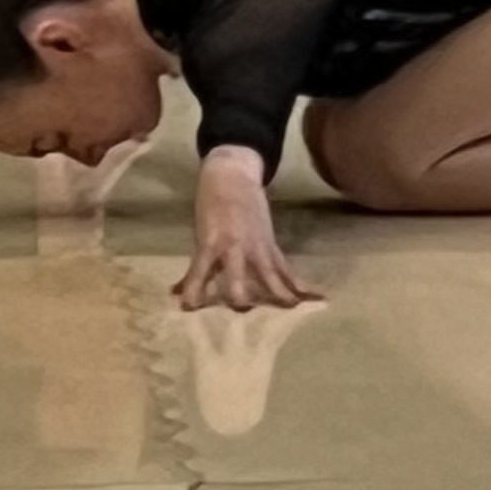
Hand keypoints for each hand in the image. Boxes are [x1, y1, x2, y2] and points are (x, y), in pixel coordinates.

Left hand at [176, 149, 320, 312]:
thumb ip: (194, 268)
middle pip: (237, 280)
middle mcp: (233, 248)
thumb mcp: (199, 235)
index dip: (194, 290)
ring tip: (291, 311)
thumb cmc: (210, 206)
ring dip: (279, 295)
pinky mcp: (271, 246)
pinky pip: (285, 269)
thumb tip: (176, 293)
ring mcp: (255, 247)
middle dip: (240, 299)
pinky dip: (298, 283)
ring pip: (268, 276)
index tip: (189, 307)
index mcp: (210, 244)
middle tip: (242, 313)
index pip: (199, 271)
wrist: (232, 176)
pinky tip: (313, 297)